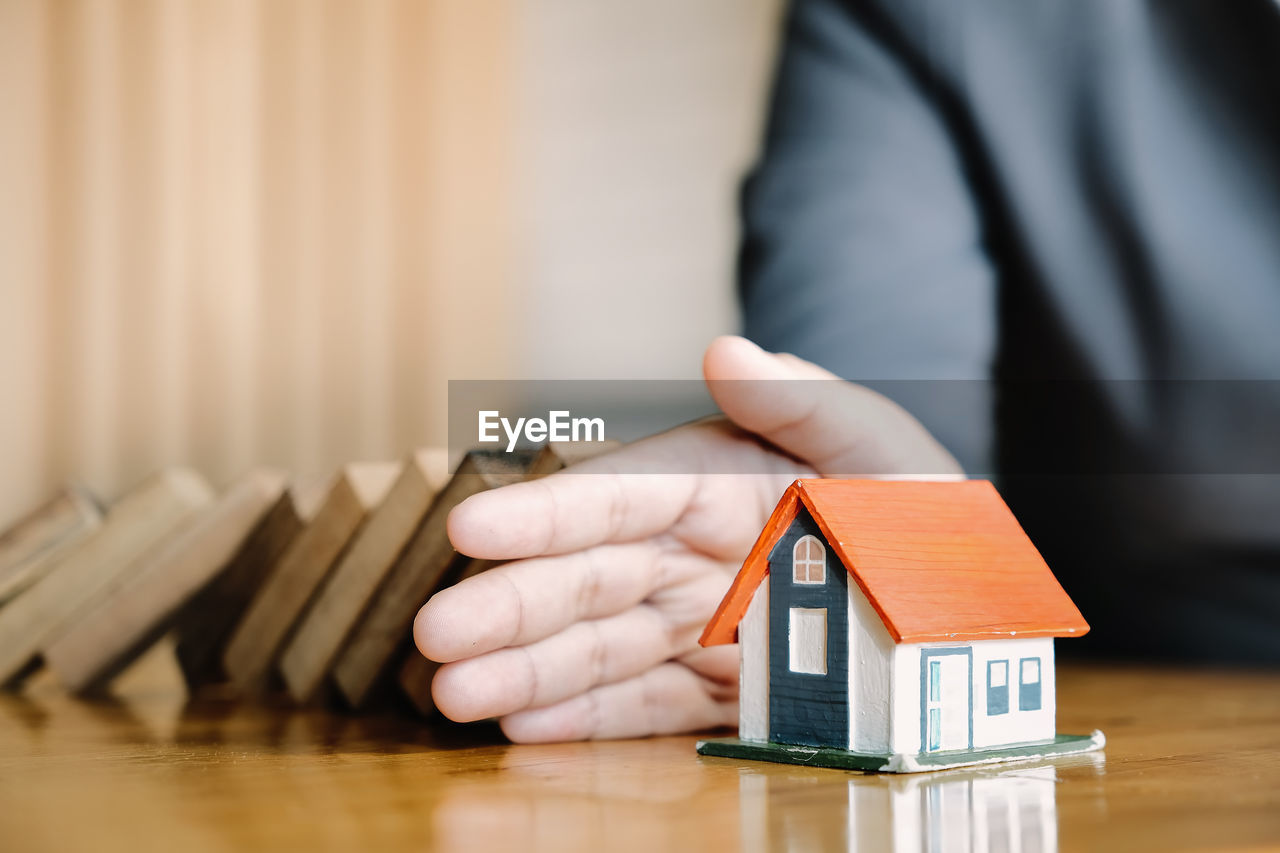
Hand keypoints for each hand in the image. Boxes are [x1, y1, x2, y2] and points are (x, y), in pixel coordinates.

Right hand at [414, 336, 960, 741]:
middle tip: (433, 634)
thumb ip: (807, 401)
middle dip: (509, 606)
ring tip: (453, 696)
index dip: (544, 513)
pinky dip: (586, 717)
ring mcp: (703, 628)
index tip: (470, 526)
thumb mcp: (886, 454)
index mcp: (719, 483)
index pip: (618, 496)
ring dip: (526, 671)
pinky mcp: (724, 696)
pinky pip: (646, 707)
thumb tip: (722, 347)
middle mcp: (694, 555)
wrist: (979, 616)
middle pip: (587, 580)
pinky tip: (521, 724)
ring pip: (600, 649)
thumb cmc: (930, 519)